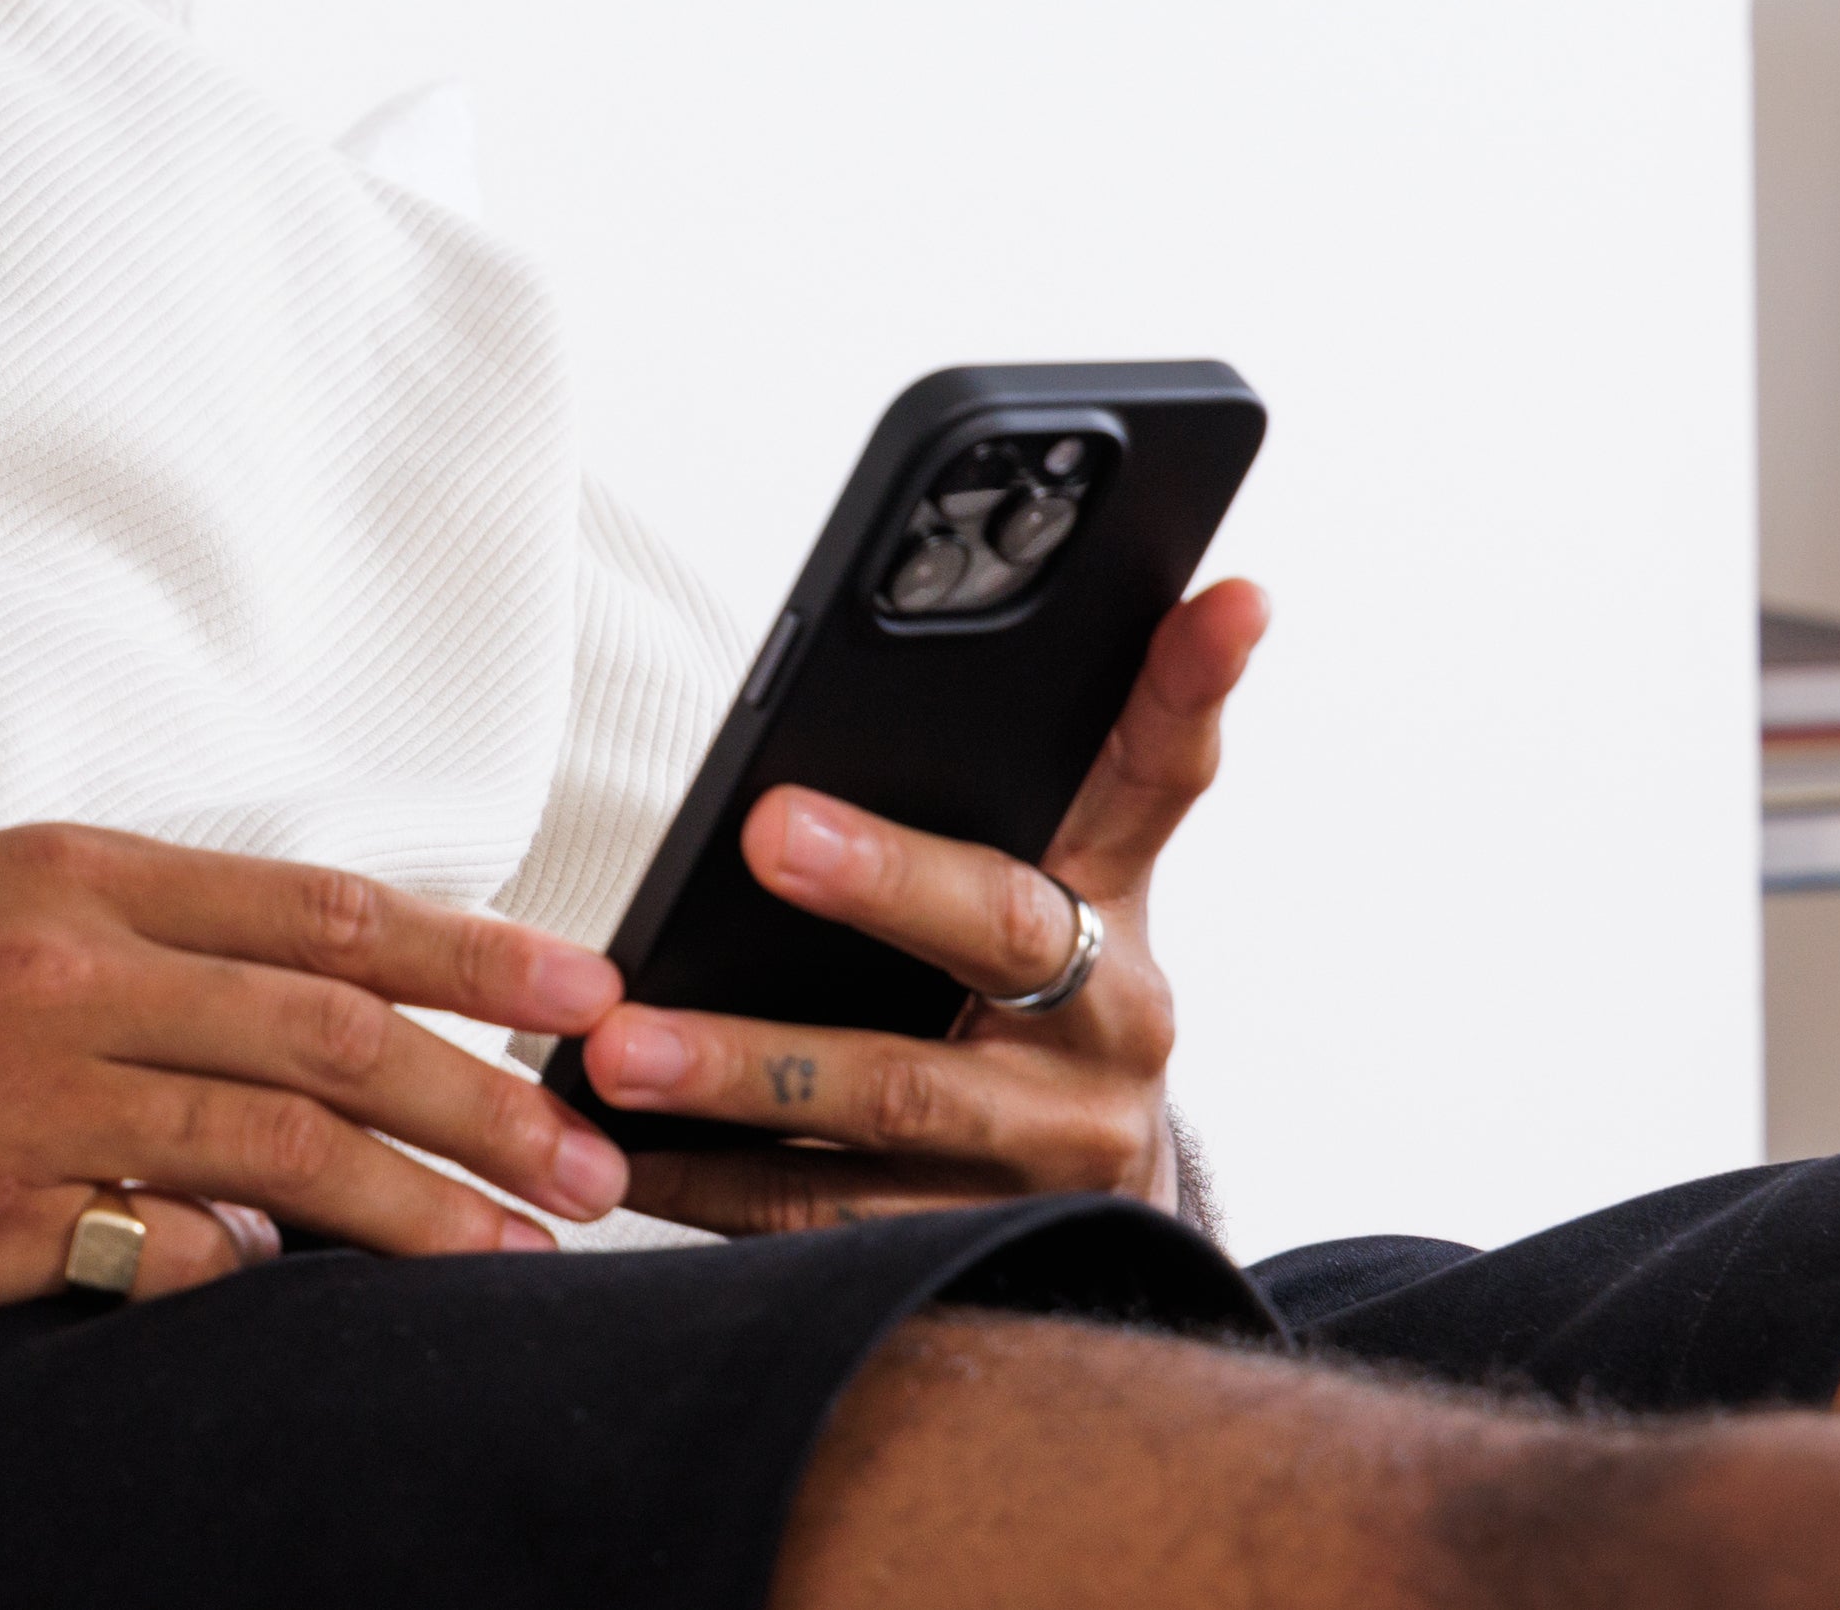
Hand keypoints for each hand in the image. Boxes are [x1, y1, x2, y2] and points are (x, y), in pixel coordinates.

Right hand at [0, 823, 638, 1328]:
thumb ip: (105, 941)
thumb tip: (269, 1002)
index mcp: (57, 876)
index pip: (313, 912)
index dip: (470, 954)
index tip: (584, 992)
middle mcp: (54, 973)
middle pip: (329, 1031)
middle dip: (490, 1096)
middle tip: (597, 1157)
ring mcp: (12, 1105)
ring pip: (275, 1152)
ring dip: (420, 1208)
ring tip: (516, 1252)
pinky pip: (152, 1256)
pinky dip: (248, 1276)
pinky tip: (306, 1303)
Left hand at [556, 576, 1266, 1235]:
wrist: (1080, 1211)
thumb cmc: (1037, 998)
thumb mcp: (1069, 873)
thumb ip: (1089, 742)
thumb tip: (1197, 589)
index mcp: (1121, 908)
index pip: (1163, 768)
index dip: (1192, 679)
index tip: (1227, 593)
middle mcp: (1107, 1035)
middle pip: (996, 936)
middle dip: (883, 879)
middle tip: (765, 828)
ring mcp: (1042, 1158)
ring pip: (890, 1109)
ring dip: (745, 1075)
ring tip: (619, 1045)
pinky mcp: (960, 1250)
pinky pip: (821, 1220)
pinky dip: (707, 1187)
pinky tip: (613, 1150)